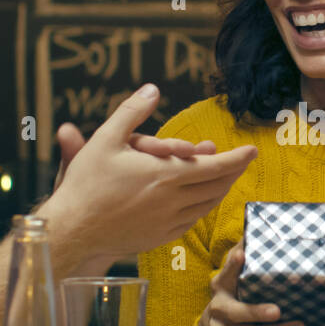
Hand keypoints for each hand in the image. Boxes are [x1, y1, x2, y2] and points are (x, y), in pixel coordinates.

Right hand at [41, 84, 256, 265]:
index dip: (236, 159)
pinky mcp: (160, 237)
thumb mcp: (105, 139)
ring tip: (226, 179)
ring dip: (220, 190)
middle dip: (233, 172)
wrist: (72, 229)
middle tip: (243, 162)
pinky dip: (202, 208)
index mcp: (165, 175)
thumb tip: (152, 88)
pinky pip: (192, 221)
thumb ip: (132, 111)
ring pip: (206, 205)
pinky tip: (201, 201)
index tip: (252, 151)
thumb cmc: (86, 183)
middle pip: (216, 186)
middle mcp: (172, 200)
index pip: (214, 166)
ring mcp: (168, 221)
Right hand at [197, 245, 302, 325]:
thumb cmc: (232, 295)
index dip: (232, 266)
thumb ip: (242, 258)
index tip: (242, 255)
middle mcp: (217, 309)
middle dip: (257, 313)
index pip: (224, 274)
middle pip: (236, 314)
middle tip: (279, 311)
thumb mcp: (232, 278)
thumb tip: (256, 231)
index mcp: (220, 287)